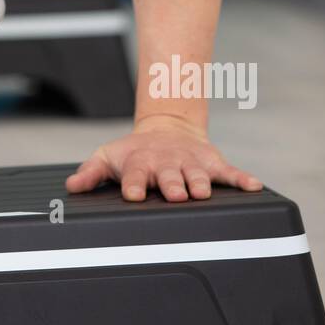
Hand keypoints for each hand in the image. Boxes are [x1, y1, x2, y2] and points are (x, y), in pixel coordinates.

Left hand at [65, 115, 263, 202]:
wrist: (167, 129)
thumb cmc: (135, 152)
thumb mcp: (108, 157)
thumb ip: (91, 173)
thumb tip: (71, 187)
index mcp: (141, 164)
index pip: (136, 176)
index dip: (135, 185)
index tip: (135, 194)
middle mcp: (167, 164)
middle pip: (170, 177)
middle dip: (172, 185)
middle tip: (175, 194)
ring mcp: (190, 164)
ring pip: (198, 175)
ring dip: (201, 183)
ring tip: (203, 191)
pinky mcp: (212, 164)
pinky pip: (230, 173)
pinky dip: (242, 179)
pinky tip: (254, 186)